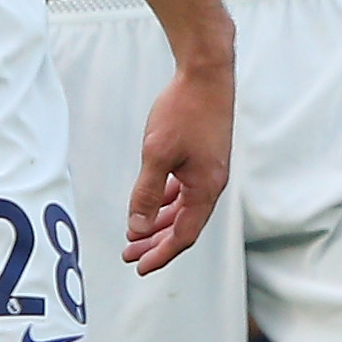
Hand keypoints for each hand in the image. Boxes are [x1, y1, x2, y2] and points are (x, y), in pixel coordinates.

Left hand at [123, 59, 232, 274]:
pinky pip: (185, 190)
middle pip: (184, 225)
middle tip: (131, 254)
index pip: (184, 234)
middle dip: (156, 242)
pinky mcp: (203, 157)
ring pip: (184, 208)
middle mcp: (211, 183)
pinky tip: (153, 201)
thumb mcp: (157, 154)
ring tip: (137, 232)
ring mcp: (208, 170)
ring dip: (160, 222)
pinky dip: (167, 201)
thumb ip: (146, 193)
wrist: (206, 75)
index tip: (141, 266)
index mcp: (205, 188)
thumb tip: (138, 227)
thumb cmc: (185, 110)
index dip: (161, 253)